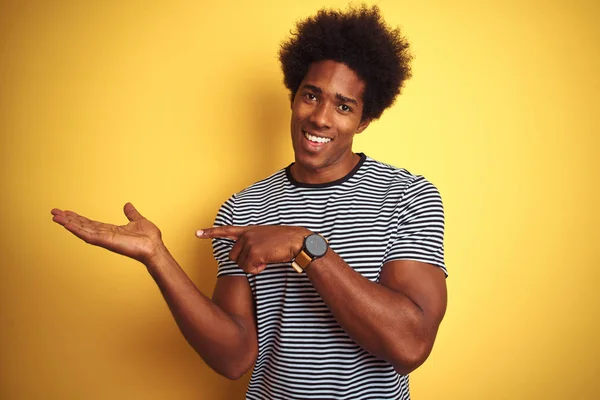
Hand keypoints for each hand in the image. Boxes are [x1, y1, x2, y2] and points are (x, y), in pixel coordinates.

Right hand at [51, 202, 164, 264]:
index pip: (91, 223)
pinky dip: (77, 230)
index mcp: (111, 230)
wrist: (155, 247)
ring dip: (68, 223)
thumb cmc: (149, 238)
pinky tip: (67, 224)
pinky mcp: (106, 242)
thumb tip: (127, 205)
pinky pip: (88, 235)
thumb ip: (131, 214)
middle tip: (54, 212)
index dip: (78, 218)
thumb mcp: (138, 220)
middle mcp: (105, 235)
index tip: (67, 212)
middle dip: (69, 219)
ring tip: (55, 216)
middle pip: (83, 225)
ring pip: (82, 230)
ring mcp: (104, 239)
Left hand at [196, 225, 310, 273]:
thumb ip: (253, 243)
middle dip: (244, 262)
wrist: (298, 241)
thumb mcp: (266, 238)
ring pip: (241, 264)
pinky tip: (267, 262)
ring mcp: (250, 242)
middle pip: (233, 256)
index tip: (197, 233)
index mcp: (249, 230)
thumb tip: (246, 258)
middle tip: (260, 259)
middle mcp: (247, 235)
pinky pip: (249, 268)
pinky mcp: (254, 252)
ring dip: (253, 266)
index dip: (210, 232)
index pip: (226, 230)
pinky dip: (258, 269)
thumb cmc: (285, 242)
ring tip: (267, 258)